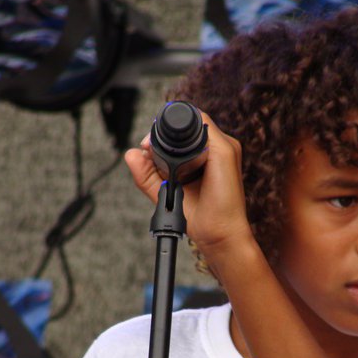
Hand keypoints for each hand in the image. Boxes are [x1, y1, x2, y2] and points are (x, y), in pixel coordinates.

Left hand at [125, 111, 255, 267]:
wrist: (218, 235)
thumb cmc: (199, 216)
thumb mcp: (165, 192)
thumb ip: (147, 174)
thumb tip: (131, 154)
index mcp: (207, 155)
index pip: (184, 132)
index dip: (163, 135)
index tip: (146, 149)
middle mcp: (218, 148)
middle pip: (188, 126)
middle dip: (164, 134)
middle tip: (148, 151)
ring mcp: (224, 148)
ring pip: (196, 123)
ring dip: (173, 136)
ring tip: (160, 159)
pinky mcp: (225, 152)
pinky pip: (204, 128)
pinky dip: (184, 137)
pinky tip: (174, 158)